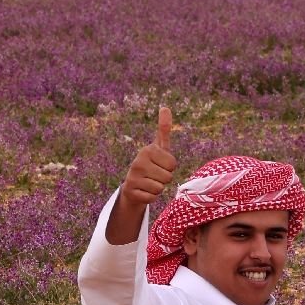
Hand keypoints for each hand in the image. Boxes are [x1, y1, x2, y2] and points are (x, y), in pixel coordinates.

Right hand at [107, 105, 176, 244]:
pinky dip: (151, 197)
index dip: (170, 167)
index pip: (173, 164)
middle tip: (155, 174)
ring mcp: (133, 176)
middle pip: (168, 177)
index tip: (160, 164)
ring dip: (158, 188)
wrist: (134, 184)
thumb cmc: (152, 164)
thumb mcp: (159, 147)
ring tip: (149, 182)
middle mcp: (138, 161)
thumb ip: (164, 129)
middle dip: (165, 178)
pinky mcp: (131, 191)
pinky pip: (152, 197)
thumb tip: (165, 107)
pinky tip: (144, 191)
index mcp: (148, 150)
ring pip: (160, 188)